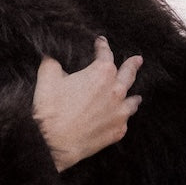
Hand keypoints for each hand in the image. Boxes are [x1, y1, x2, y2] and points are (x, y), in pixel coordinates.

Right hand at [34, 37, 140, 170]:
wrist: (53, 142)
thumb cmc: (51, 110)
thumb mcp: (47, 78)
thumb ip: (53, 63)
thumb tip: (53, 58)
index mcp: (101, 73)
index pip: (105, 54)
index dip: (102, 46)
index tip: (101, 42)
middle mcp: (116, 91)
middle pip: (128, 74)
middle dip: (133, 65)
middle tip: (138, 60)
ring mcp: (119, 112)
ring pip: (132, 101)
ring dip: (132, 96)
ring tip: (136, 96)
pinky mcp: (118, 131)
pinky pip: (125, 121)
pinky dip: (123, 118)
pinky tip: (122, 118)